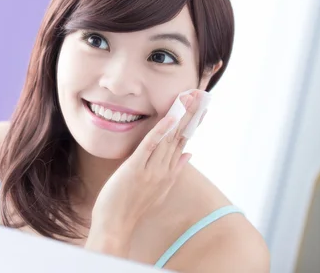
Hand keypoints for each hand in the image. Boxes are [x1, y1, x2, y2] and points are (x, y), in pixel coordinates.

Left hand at [86, 91, 204, 255]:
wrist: (116, 225)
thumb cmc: (132, 206)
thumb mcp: (159, 189)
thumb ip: (175, 170)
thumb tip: (189, 153)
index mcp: (169, 172)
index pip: (184, 141)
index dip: (193, 122)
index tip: (202, 106)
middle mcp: (164, 170)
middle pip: (180, 136)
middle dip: (191, 114)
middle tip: (201, 94)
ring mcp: (151, 170)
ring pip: (169, 138)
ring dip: (179, 116)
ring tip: (190, 98)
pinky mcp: (135, 169)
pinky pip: (150, 147)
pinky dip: (160, 131)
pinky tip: (169, 117)